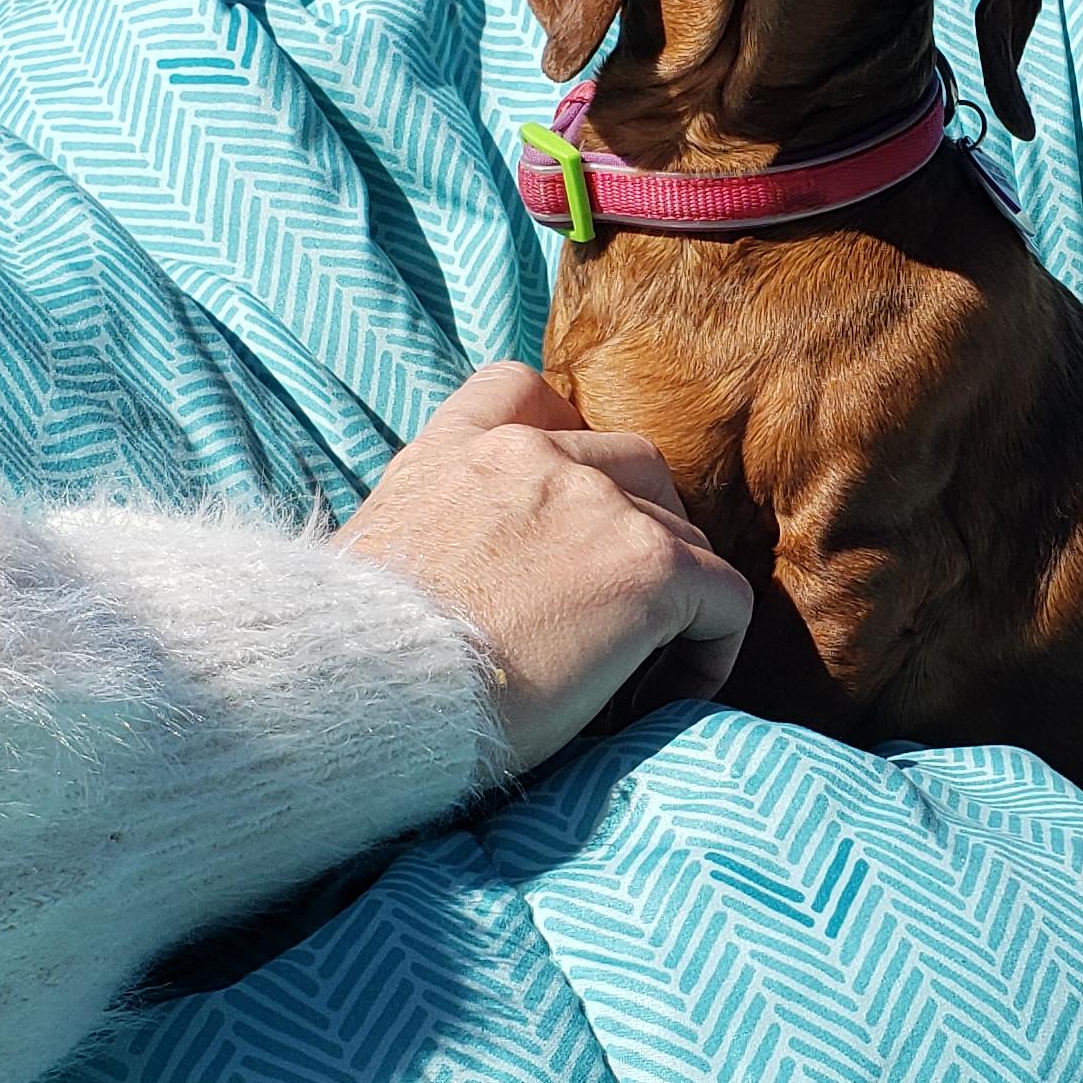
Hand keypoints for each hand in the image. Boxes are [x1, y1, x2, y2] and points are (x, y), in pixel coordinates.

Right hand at [337, 361, 754, 771]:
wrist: (369, 690)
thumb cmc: (359, 657)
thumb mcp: (367, 557)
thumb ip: (426, 534)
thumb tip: (446, 578)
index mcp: (454, 450)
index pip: (524, 391)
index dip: (565, 443)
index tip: (569, 509)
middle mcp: (530, 458)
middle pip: (632, 464)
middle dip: (639, 525)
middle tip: (619, 603)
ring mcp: (597, 505)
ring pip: (681, 534)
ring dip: (674, 590)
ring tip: (649, 661)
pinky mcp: (649, 568)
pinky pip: (724, 598)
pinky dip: (714, 644)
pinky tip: (683, 688)